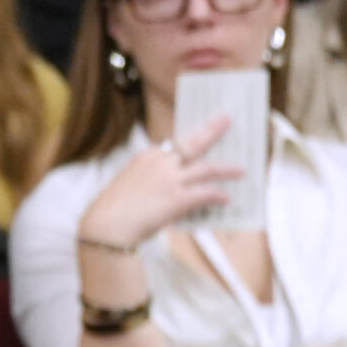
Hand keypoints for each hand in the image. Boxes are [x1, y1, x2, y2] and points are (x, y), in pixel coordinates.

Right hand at [78, 117, 242, 249]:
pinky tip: (226, 199)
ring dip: (226, 169)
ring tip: (240, 170)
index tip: (202, 135)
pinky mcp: (177, 198)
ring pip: (207, 168)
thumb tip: (174, 187)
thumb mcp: (130, 184)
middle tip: (226, 119)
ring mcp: (170, 179)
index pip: (174, 145)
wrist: (106, 227)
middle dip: (212, 130)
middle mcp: (161, 162)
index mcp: (146, 156)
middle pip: (194, 143)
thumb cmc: (113, 209)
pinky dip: (218, 196)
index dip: (191, 142)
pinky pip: (206, 193)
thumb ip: (150, 178)